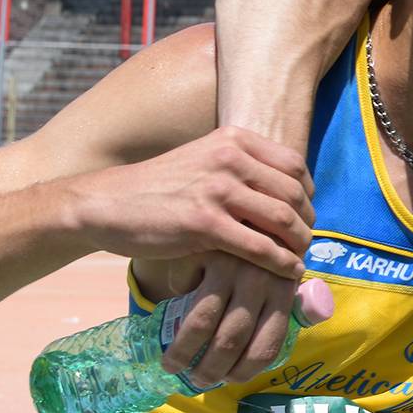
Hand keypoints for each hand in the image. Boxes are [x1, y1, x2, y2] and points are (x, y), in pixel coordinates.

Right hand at [68, 126, 314, 274]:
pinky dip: (281, 263)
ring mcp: (217, 190)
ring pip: (282, 221)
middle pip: (293, 194)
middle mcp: (229, 158)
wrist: (105, 204)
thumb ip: (241, 167)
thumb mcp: (203, 160)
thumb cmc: (157, 188)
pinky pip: (260, 247)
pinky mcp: (205, 224)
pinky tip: (288, 272)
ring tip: (299, 258)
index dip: (307, 193)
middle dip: (306, 222)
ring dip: (298, 244)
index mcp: (233, 139)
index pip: (294, 165)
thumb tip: (287, 189)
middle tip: (305, 241)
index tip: (305, 214)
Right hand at [152, 256, 332, 388]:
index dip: (247, 370)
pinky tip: (172, 310)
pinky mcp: (209, 249)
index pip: (268, 344)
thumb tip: (261, 349)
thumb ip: (270, 301)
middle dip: (212, 370)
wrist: (234, 198)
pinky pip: (186, 291)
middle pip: (235, 340)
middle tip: (196, 382)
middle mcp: (265, 278)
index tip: (229, 380)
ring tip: (173, 366)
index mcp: (286, 289)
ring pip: (205, 323)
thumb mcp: (270, 270)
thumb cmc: (251, 246)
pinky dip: (177, 304)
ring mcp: (236, 264)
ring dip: (185, 352)